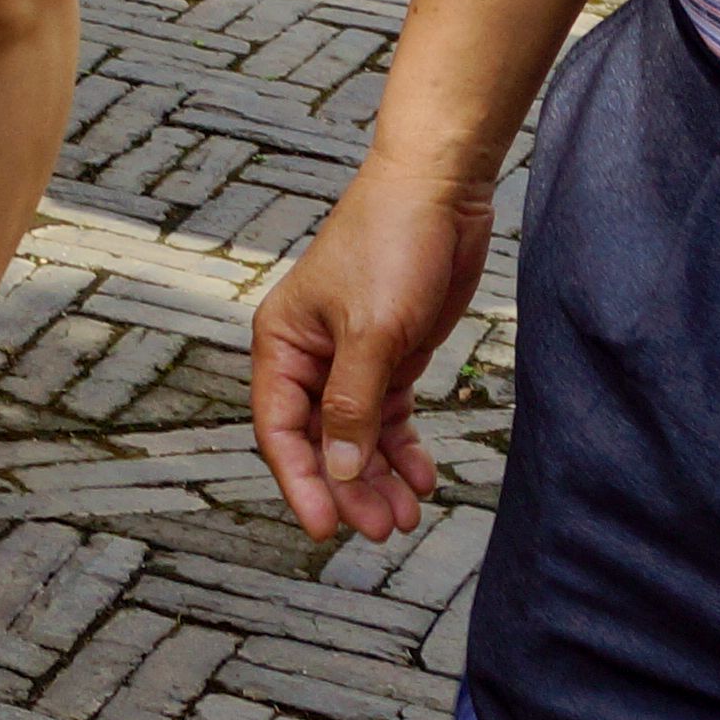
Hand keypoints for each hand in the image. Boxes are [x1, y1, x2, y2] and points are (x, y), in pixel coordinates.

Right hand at [249, 157, 485, 539]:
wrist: (439, 190)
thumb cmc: (390, 242)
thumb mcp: (371, 331)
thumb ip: (351, 405)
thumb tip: (335, 471)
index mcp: (283, 343)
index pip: (280, 429)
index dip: (301, 481)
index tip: (327, 528)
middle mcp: (310, 356)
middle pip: (320, 442)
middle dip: (349, 487)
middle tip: (382, 528)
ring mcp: (352, 357)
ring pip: (356, 436)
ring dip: (378, 476)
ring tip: (406, 515)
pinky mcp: (391, 354)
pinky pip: (389, 417)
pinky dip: (403, 449)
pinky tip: (423, 477)